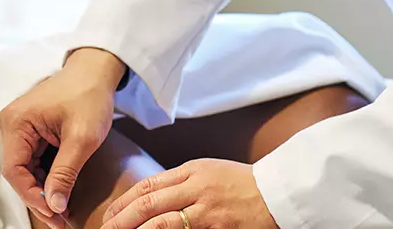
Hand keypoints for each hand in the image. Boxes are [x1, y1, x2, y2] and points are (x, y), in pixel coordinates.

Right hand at [0, 48, 126, 227]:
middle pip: (18, 173)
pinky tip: (60, 191)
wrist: (96, 71)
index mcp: (16, 122)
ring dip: (42, 189)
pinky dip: (46, 177)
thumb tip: (54, 206)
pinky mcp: (30, 130)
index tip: (54, 213)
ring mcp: (19, 127)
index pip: (15, 171)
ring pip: (25, 169)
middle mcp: (11, 124)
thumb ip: (65, 173)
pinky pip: (32, 160)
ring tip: (62, 210)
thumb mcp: (82, 138)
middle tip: (60, 219)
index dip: (32, 196)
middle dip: (39, 197)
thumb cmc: (89, 95)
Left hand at [100, 159, 278, 228]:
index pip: (149, 185)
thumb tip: (153, 197)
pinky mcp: (219, 227)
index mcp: (192, 170)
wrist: (281, 192)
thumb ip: (184, 182)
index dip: (126, 201)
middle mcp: (196, 187)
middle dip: (123, 219)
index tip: (111, 214)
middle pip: (150, 203)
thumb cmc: (245, 183)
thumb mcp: (211, 172)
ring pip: (163, 222)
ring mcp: (207, 209)